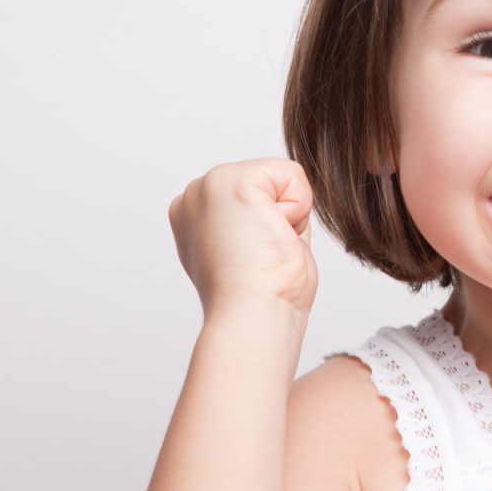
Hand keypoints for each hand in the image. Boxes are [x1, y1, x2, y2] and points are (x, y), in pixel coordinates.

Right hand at [168, 158, 317, 320]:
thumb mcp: (255, 248)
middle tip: (263, 252)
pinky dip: (297, 207)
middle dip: (282, 216)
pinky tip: (272, 234)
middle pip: (271, 181)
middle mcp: (194, 197)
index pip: (260, 194)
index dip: (275, 225)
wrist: (254, 315)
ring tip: (266, 245)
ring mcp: (206, 186)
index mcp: (195, 216)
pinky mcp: (229, 181)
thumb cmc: (263, 296)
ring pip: (282, 176)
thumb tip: (277, 210)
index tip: (256, 256)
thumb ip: (259, 219)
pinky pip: (292, 174)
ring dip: (289, 214)